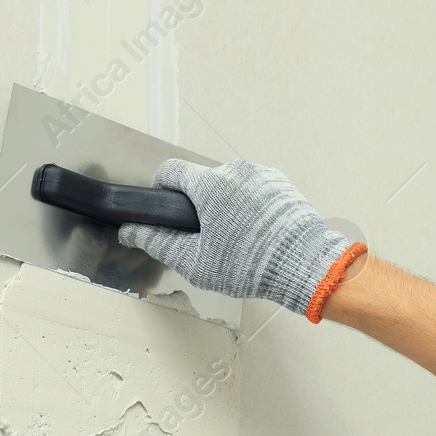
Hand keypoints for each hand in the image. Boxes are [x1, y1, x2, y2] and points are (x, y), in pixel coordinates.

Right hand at [118, 159, 365, 320]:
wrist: (304, 264)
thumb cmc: (249, 265)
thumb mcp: (195, 262)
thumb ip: (158, 243)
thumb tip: (131, 232)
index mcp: (210, 185)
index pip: (171, 171)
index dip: (162, 190)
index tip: (167, 209)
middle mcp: (235, 170)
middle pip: (202, 180)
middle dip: (198, 204)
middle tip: (207, 237)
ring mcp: (261, 174)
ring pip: (229, 185)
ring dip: (225, 205)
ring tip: (236, 238)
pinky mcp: (281, 183)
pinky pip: (253, 189)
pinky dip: (249, 205)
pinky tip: (255, 232)